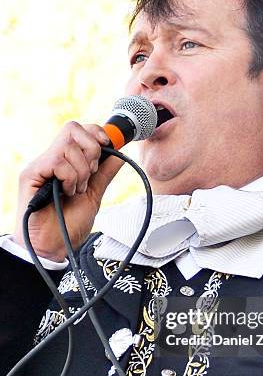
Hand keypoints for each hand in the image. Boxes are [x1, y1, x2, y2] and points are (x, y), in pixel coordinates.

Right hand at [13, 121, 122, 261]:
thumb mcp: (94, 195)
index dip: (95, 132)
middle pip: (72, 128)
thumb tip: (119, 153)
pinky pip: (58, 162)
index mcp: (66, 162)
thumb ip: (104, 174)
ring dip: (81, 172)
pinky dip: (70, 178)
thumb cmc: (68, 225)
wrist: (54, 246)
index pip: (78, 130)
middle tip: (91, 174)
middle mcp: (52, 159)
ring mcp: (41, 166)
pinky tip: (66, 193)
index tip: (108, 145)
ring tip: (76, 191)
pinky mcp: (31, 174)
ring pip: (69, 147)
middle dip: (91, 149)